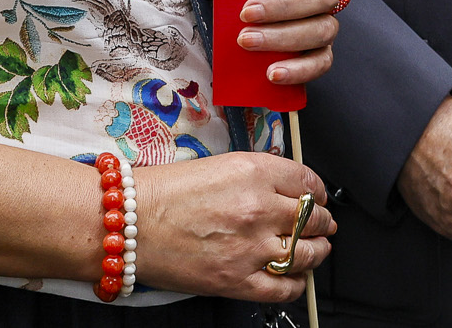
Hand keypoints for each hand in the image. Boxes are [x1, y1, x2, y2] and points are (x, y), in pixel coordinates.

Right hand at [134, 151, 336, 302]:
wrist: (129, 222)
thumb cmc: (163, 192)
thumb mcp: (219, 164)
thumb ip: (257, 175)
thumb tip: (284, 186)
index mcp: (254, 173)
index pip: (307, 181)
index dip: (318, 191)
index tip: (318, 196)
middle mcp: (258, 208)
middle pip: (312, 217)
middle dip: (321, 220)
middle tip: (322, 222)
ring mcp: (250, 247)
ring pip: (306, 252)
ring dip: (317, 251)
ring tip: (316, 248)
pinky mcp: (237, 280)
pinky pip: (284, 287)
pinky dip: (296, 283)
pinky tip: (295, 277)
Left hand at [191, 0, 340, 85]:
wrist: (242, 20)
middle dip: (284, 5)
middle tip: (247, 13)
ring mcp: (325, 22)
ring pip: (322, 29)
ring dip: (284, 38)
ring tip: (248, 41)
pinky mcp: (320, 53)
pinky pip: (320, 63)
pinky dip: (298, 70)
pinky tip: (272, 73)